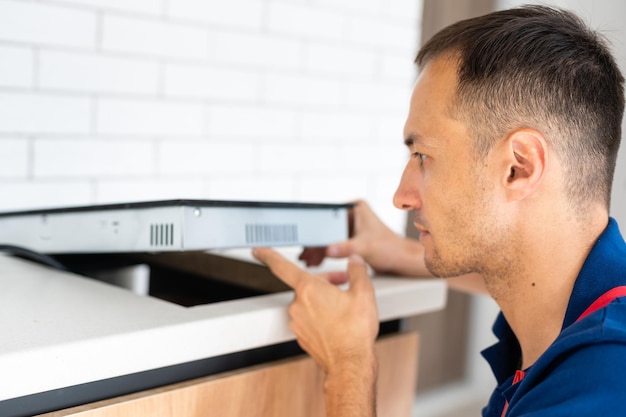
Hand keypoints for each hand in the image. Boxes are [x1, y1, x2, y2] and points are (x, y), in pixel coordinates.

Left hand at [253, 248, 378, 373]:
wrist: (351, 364)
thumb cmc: (355, 332)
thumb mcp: (364, 293)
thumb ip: (357, 270)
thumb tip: (354, 261)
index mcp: (308, 289)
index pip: (281, 266)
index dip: (268, 255)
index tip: (258, 250)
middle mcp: (298, 305)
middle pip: (306, 284)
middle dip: (324, 281)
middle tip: (343, 283)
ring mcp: (298, 322)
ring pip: (308, 301)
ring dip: (323, 298)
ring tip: (344, 305)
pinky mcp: (302, 335)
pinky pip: (309, 318)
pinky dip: (321, 314)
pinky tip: (338, 320)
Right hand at [300, 200, 431, 277]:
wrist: (400, 260)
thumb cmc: (390, 249)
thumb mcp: (365, 247)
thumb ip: (346, 248)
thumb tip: (328, 250)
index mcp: (354, 207)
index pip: (328, 216)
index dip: (315, 229)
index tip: (306, 241)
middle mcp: (351, 213)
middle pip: (325, 226)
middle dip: (314, 242)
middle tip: (305, 255)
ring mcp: (349, 225)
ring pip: (326, 235)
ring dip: (317, 249)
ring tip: (308, 261)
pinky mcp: (349, 236)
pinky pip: (331, 242)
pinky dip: (324, 252)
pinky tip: (316, 261)